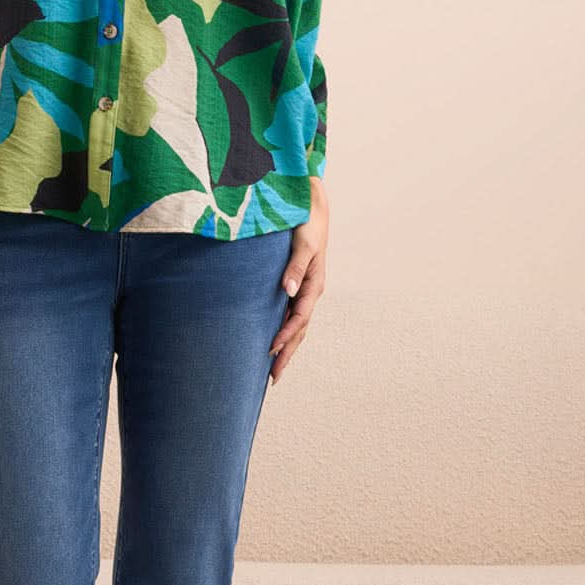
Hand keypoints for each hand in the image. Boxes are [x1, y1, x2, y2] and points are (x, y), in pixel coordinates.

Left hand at [269, 178, 327, 383]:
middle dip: (287, 354)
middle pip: (299, 330)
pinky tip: (272, 341)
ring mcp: (303, 290)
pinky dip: (282, 331)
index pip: (299, 318)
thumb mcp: (304, 242)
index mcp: (314, 284)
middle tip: (272, 379)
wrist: (311, 205)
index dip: (285, 336)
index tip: (270, 351)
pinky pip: (289, 315)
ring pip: (295, 326)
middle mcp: (310, 291)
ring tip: (272, 370)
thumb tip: (289, 290)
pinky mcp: (295, 285)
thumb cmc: (308, 222)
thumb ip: (296, 266)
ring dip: (286, 348)